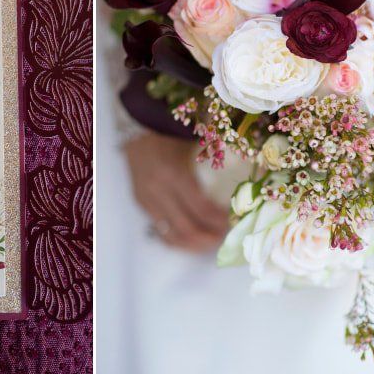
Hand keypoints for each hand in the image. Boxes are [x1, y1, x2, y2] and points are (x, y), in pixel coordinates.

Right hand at [124, 131, 229, 252]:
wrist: (135, 129)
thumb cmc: (169, 133)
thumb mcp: (192, 145)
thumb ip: (213, 164)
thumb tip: (238, 185)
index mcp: (173, 175)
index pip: (201, 209)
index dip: (219, 220)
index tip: (235, 222)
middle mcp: (157, 192)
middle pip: (187, 228)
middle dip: (210, 237)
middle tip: (227, 237)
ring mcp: (147, 201)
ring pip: (172, 236)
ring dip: (194, 244)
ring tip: (212, 242)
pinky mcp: (141, 204)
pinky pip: (161, 231)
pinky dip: (179, 239)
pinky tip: (193, 239)